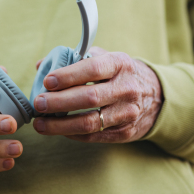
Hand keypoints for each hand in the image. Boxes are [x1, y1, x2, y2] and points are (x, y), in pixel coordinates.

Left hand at [32, 47, 162, 142]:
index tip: (47, 81)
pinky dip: (71, 134)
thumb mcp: (104, 58)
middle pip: (89, 98)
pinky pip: (93, 136)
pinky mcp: (125, 132)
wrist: (155, 96)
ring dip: (60, 125)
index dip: (68, 75)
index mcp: (120, 64)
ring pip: (89, 122)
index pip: (93, 69)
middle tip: (39, 103)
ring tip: (40, 123)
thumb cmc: (118, 74)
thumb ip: (74, 59)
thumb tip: (42, 65)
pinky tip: (57, 130)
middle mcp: (126, 88)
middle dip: (59, 102)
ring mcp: (128, 112)